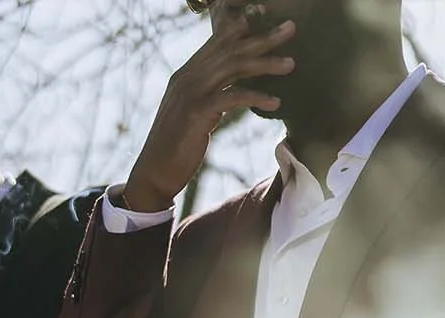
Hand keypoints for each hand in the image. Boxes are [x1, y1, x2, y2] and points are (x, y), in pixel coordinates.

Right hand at [124, 7, 296, 211]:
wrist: (153, 174)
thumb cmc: (175, 148)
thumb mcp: (191, 115)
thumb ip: (209, 97)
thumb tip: (229, 92)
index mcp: (186, 74)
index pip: (218, 42)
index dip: (244, 29)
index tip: (267, 17)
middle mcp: (188, 78)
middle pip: (231, 49)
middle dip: (263, 37)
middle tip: (290, 28)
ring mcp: (191, 94)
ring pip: (234, 68)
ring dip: (266, 64)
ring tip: (291, 64)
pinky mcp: (196, 113)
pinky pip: (232, 97)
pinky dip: (255, 97)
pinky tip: (275, 102)